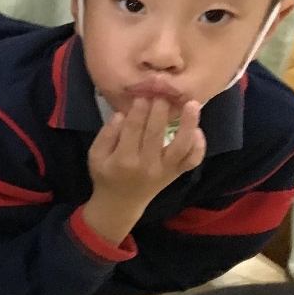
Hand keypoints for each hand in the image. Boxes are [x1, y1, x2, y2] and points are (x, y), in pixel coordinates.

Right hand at [82, 95, 204, 245]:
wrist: (121, 204)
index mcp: (124, 160)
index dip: (139, 110)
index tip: (143, 94)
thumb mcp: (95, 156)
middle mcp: (147, 165)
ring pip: (180, 146)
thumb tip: (122, 115)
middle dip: (160, 110)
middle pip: (156, 133)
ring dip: (188, 124)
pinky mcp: (176, 173)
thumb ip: (106, 135)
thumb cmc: (106, 176)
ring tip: (192, 104)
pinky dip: (198, 146)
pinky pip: (192, 160)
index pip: (133, 129)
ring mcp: (165, 170)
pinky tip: (197, 130)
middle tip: (164, 91)